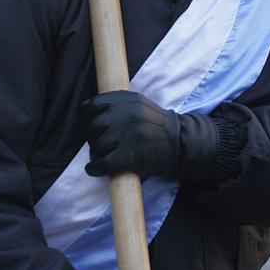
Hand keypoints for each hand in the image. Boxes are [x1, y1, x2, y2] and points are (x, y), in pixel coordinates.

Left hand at [82, 91, 217, 182]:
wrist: (182, 144)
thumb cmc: (159, 127)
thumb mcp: (140, 105)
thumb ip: (118, 104)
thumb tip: (87, 108)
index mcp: (128, 100)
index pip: (93, 104)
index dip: (88, 116)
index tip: (90, 123)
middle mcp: (127, 114)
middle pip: (93, 126)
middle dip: (92, 136)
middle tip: (99, 143)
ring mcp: (128, 134)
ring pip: (96, 145)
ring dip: (96, 153)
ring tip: (102, 156)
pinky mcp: (130, 155)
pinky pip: (102, 163)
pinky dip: (95, 168)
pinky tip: (95, 169)